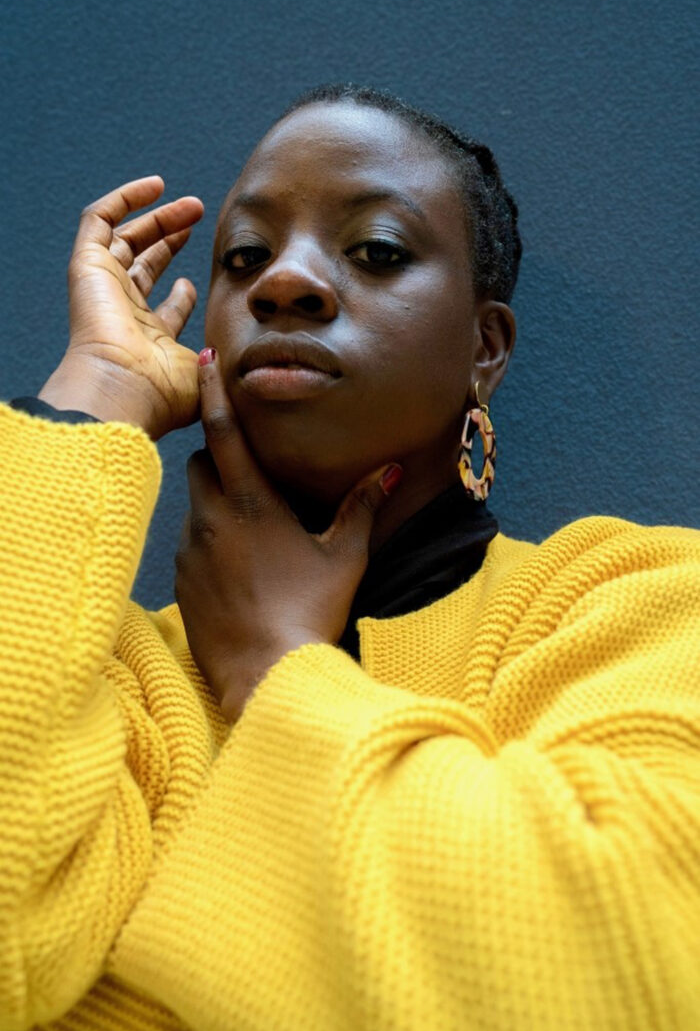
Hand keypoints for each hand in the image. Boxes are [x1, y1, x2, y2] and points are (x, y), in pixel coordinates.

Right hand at [40, 176, 203, 439]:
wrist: (123, 392)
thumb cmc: (163, 396)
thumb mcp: (207, 379)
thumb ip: (221, 364)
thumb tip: (232, 357)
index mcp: (147, 342)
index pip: (162, 309)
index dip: (184, 293)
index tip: (200, 282)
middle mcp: (123, 313)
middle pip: (143, 265)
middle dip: (172, 239)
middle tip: (200, 221)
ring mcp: (104, 288)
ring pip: (126, 238)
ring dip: (159, 217)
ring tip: (192, 204)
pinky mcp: (88, 266)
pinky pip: (99, 219)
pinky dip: (125, 198)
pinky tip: (157, 186)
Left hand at [174, 350, 401, 721]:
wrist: (266, 670)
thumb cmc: (311, 608)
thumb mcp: (344, 554)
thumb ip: (363, 504)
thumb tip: (392, 467)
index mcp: (252, 502)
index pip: (224, 432)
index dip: (215, 392)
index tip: (207, 359)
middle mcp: (213, 518)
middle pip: (199, 463)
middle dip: (216, 457)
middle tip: (247, 471)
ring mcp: (192, 552)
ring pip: (193, 504)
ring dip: (213, 501)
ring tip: (247, 526)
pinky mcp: (181, 582)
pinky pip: (189, 544)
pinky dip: (207, 540)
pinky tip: (235, 567)